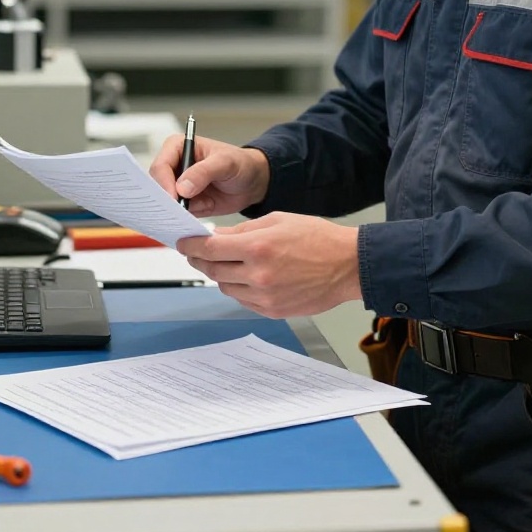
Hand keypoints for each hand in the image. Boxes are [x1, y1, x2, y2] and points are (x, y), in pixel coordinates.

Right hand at [149, 133, 269, 217]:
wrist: (251, 183)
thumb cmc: (239, 163)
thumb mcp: (225, 163)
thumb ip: (203, 172)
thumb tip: (182, 188)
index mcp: (178, 147)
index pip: (160, 165)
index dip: (163, 183)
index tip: (173, 198)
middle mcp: (173, 166)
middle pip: (156, 186)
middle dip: (165, 200)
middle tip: (174, 213)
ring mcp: (177, 186)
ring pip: (164, 203)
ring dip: (173, 212)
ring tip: (186, 217)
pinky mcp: (183, 203)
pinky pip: (175, 214)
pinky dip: (181, 220)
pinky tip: (191, 221)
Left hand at [177, 212, 361, 317]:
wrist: (347, 265)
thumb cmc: (317, 238)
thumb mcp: (278, 220)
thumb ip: (243, 229)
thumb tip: (217, 236)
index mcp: (257, 247)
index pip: (210, 249)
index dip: (191, 246)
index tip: (183, 243)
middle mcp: (258, 275)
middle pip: (213, 271)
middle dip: (201, 260)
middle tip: (197, 252)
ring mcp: (265, 297)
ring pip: (226, 288)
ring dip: (220, 275)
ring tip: (227, 263)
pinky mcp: (272, 311)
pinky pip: (243, 301)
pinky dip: (239, 288)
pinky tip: (247, 277)